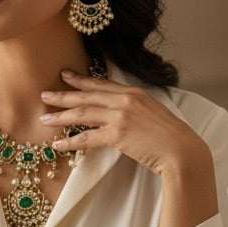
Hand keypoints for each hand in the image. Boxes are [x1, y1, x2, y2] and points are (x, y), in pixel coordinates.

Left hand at [40, 69, 217, 226]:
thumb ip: (136, 108)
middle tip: (44, 95)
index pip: (102, 83)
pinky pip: (86, 137)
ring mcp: (120, 116)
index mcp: (134, 92)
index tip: (65, 75)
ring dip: (60, 116)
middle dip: (63, 95)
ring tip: (44, 119)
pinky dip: (70, 141)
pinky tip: (57, 144)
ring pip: (82, 113)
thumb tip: (122, 114)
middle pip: (87, 95)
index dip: (81, 79)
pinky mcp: (117, 135)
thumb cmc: (172, 137)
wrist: (183, 151)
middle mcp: (125, 100)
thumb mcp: (154, 113)